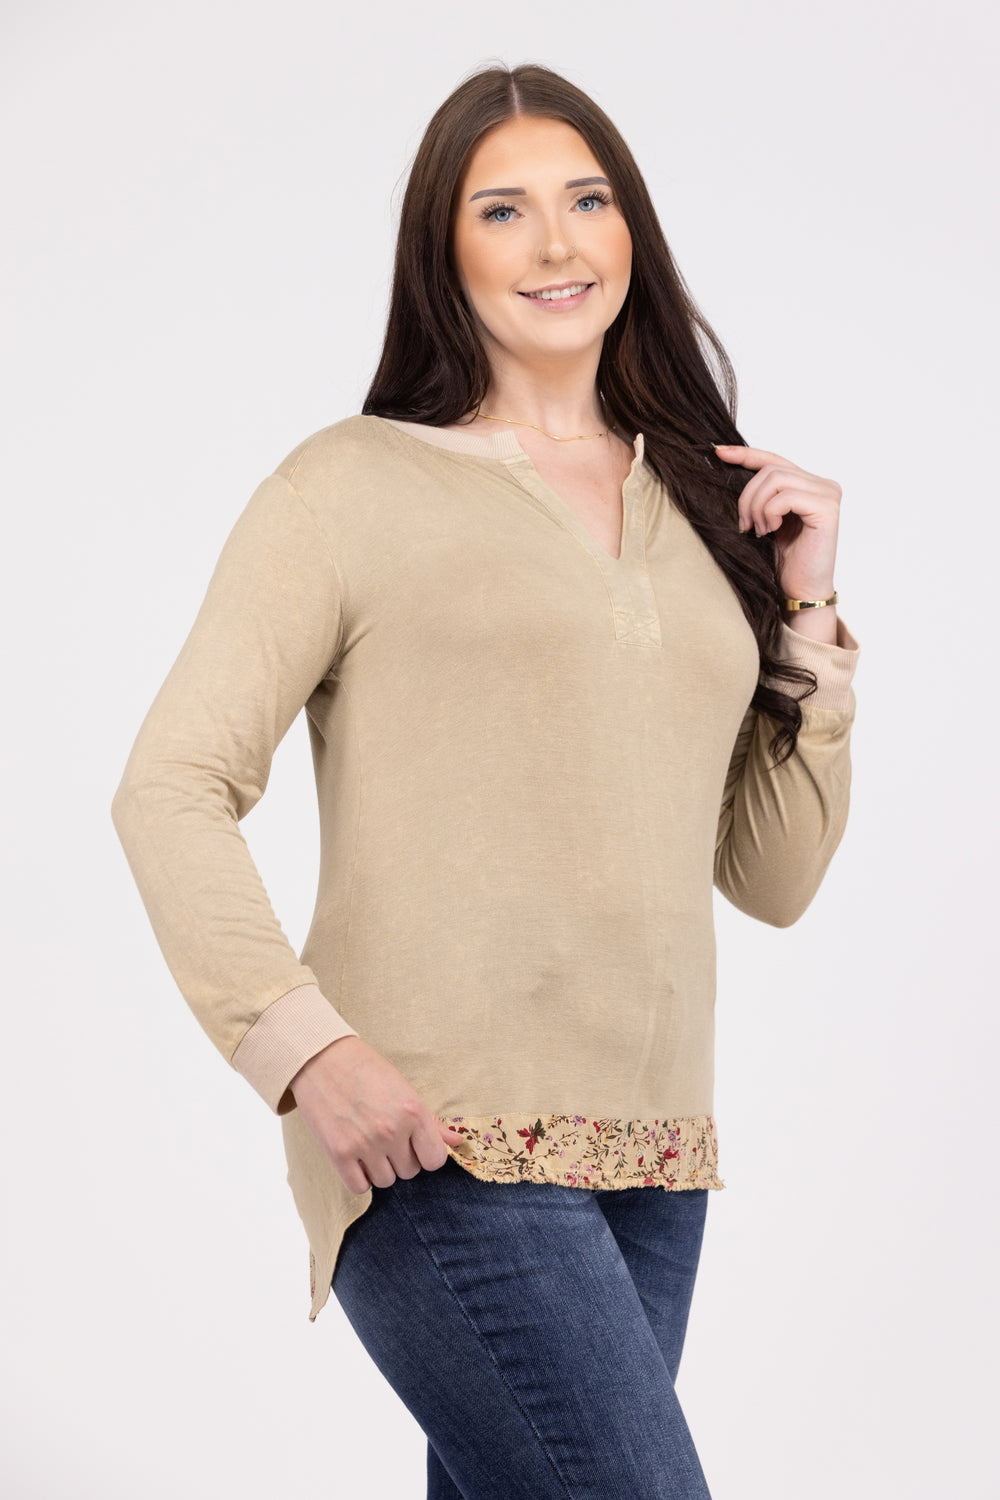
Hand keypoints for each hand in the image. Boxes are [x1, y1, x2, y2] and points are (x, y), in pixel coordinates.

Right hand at [288, 1035, 467, 1194]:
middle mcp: (391, 1130)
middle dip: (400, 1158)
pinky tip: (355, 1157)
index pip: (435, 1160)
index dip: (425, 1155)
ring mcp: (364, 1143)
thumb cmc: (366, 1070)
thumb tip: (457, 1142)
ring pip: (385, 1181)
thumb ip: (430, 1120)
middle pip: (409, 1172)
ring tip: (368, 1142)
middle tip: (384, 1136)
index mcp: (413, 1111)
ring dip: (379, 1168)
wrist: (322, 1059)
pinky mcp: (338, 1153)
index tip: (413, 1144)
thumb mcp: (403, 1088)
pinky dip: (358, 1177)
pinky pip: (359, 1187)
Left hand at [714, 444, 840, 601]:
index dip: (746, 454)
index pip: (774, 460)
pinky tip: (770, 531)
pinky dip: (770, 513)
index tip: (719, 452)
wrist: (800, 592)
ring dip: (757, 506)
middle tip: (744, 525)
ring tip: (758, 530)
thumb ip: (761, 495)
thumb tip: (729, 467)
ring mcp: (828, 494)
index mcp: (809, 485)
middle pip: (771, 470)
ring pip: (776, 479)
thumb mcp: (765, 520)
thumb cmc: (784, 561)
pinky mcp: (827, 508)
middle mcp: (823, 485)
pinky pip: (786, 496)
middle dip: (748, 496)